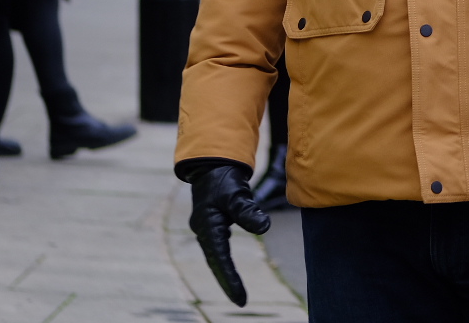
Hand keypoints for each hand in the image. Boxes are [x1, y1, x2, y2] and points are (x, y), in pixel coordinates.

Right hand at [190, 162, 271, 305]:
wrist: (213, 166)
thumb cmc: (224, 179)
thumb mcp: (237, 194)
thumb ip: (248, 211)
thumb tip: (265, 228)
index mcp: (207, 226)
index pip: (220, 258)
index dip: (230, 278)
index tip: (240, 297)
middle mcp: (204, 231)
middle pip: (215, 262)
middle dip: (227, 282)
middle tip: (240, 301)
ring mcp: (206, 230)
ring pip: (215, 258)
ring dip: (224, 275)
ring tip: (237, 294)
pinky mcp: (212, 228)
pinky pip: (218, 252)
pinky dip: (224, 264)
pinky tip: (230, 275)